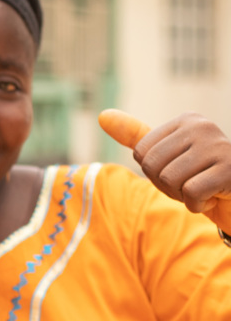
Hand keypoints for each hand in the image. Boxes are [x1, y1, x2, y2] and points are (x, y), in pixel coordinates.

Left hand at [99, 109, 230, 232]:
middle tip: (191, 184)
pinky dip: (197, 205)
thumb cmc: (201, 178)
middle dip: (167, 186)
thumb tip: (102, 115)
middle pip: (152, 166)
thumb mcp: (166, 156)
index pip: (141, 153)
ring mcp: (219, 146)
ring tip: (204, 189)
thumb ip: (136, 137)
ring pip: (169, 179)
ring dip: (182, 196)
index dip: (155, 173)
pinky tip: (214, 197)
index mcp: (186, 120)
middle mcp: (203, 126)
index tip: (181, 172)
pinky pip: (191, 193)